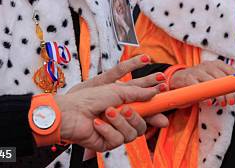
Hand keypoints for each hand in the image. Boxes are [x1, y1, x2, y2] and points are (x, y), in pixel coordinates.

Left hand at [54, 55, 168, 151]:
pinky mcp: (108, 143)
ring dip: (120, 122)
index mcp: (126, 104)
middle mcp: (122, 119)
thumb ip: (138, 92)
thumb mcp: (117, 90)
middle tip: (126, 109)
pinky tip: (97, 123)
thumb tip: (154, 92)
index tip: (165, 98)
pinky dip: (107, 130)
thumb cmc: (89, 98)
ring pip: (132, 133)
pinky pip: (117, 140)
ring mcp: (116, 131)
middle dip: (135, 116)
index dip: (157, 106)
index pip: (147, 108)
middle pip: (143, 123)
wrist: (69, 112)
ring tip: (107, 112)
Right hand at [169, 60, 234, 107]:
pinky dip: (205, 97)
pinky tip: (209, 103)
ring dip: (219, 95)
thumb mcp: (213, 78)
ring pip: (212, 83)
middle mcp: (208, 65)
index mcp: (216, 64)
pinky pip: (199, 88)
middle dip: (229, 92)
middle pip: (222, 78)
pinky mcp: (188, 78)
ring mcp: (197, 71)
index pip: (231, 70)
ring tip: (222, 104)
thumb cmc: (200, 80)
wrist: (178, 79)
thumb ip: (226, 83)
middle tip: (231, 102)